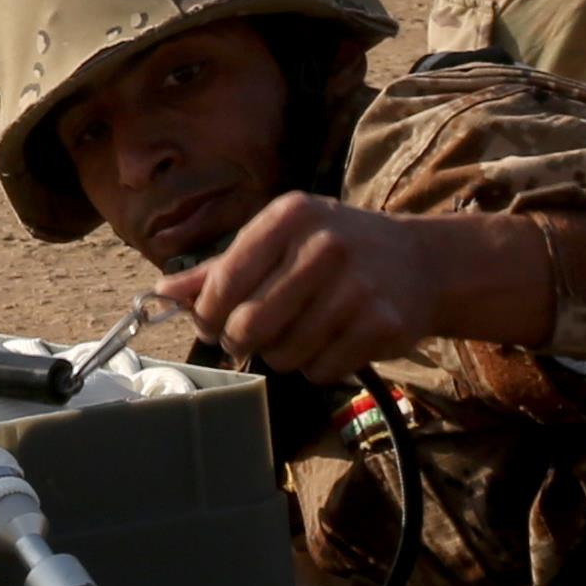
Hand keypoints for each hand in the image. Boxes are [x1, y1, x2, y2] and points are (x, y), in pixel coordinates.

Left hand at [166, 193, 552, 382]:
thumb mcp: (280, 240)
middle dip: (242, 341)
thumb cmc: (335, 250)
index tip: (213, 322)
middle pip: (248, 325)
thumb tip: (163, 293)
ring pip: (283, 353)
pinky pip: (321, 369)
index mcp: (289, 216)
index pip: (224, 282)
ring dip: (283, 355)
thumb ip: (221, 268)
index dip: (208, 314)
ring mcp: (356, 285)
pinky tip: (333, 341)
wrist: (422, 263)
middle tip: (251, 338)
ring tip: (301, 332)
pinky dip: (318, 367)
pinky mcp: (380, 323)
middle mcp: (323, 245)